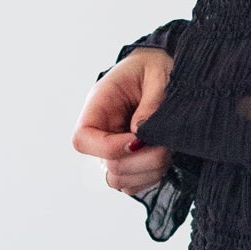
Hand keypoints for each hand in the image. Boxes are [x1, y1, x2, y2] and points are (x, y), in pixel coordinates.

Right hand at [73, 47, 174, 198]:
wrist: (167, 68)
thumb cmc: (158, 65)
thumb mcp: (158, 73)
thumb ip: (150, 104)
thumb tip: (140, 134)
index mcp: (99, 104)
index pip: (83, 140)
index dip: (110, 148)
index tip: (139, 139)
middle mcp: (103, 131)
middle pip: (108, 168)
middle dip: (141, 161)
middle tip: (166, 144)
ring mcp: (115, 150)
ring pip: (121, 181)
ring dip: (150, 170)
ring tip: (168, 147)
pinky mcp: (131, 162)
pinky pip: (134, 184)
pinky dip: (152, 176)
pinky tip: (164, 155)